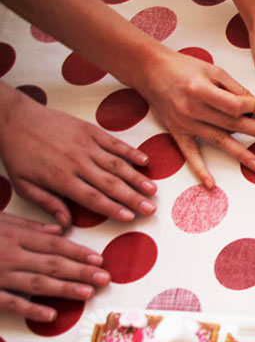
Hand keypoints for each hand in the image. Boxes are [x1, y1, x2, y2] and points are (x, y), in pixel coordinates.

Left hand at [0, 85, 154, 226]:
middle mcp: (78, 162)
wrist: (14, 118)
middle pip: (111, 184)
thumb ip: (47, 203)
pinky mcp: (90, 130)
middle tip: (150, 209)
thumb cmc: (18, 152)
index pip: (93, 198)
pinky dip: (131, 152)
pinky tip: (145, 161)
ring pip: (117, 165)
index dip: (113, 209)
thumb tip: (65, 224)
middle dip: (133, 198)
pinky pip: (115, 143)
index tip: (130, 218)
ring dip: (137, 178)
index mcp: (61, 178)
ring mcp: (86, 145)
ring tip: (153, 190)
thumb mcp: (23, 184)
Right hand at [0, 212, 109, 321]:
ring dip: (65, 289)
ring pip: (37, 283)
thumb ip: (27, 225)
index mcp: (14, 236)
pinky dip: (31, 310)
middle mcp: (9, 255)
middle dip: (81, 272)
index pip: (53, 245)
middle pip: (51, 264)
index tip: (98, 260)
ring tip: (88, 293)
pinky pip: (10, 303)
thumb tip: (59, 231)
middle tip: (104, 278)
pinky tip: (52, 315)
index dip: (78, 253)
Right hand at [131, 49, 254, 187]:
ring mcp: (184, 123)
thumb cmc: (183, 67)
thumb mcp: (211, 70)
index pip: (234, 105)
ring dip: (240, 154)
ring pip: (218, 140)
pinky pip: (190, 154)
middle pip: (232, 124)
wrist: (149, 70)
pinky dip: (200, 170)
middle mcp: (192, 109)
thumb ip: (233, 88)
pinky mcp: (177, 132)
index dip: (254, 108)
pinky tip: (211, 184)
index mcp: (201, 90)